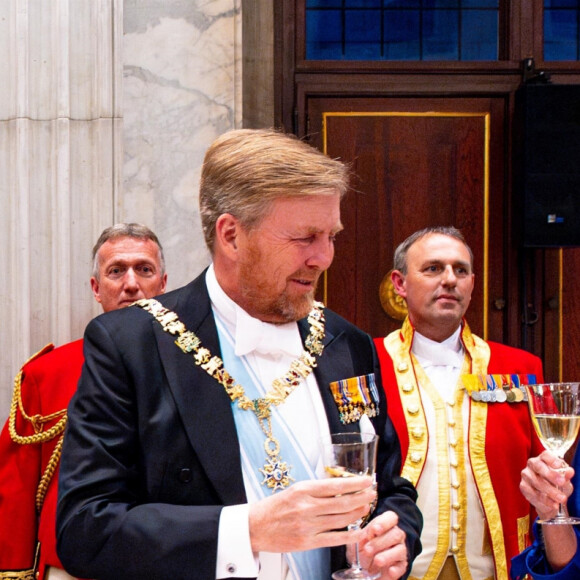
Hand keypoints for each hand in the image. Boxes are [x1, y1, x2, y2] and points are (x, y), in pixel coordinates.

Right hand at [248, 475, 375, 552]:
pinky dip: (350, 535)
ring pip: (341, 519)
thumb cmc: (275, 506)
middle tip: (372, 493)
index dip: (355, 483)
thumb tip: (340, 486)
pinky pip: (334, 538)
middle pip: (342, 502)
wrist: (255, 526)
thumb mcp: (295, 490)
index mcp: (303, 490)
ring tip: (366, 508)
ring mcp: (307, 525)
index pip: (335, 485)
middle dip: (361, 497)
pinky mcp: (307, 542)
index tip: (367, 481)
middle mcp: (306, 506)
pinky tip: (360, 531)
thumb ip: (316, 489)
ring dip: (358, 513)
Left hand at [354, 511, 407, 579]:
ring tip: (377, 560)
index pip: (391, 517)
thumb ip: (359, 535)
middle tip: (368, 549)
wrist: (364, 566)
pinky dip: (396, 569)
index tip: (374, 530)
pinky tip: (390, 571)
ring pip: (400, 550)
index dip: (384, 522)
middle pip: (396, 534)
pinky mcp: (401, 566)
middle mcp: (396, 536)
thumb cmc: (362, 548)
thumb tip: (359, 534)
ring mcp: (400, 551)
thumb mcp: (357, 539)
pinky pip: (402, 567)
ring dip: (388, 555)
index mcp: (385, 525)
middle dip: (381, 542)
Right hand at [520, 450, 573, 520]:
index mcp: (543, 459)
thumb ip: (566, 476)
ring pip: (536, 482)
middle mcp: (532, 465)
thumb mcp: (564, 481)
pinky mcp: (523, 487)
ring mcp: (526, 475)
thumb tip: (570, 471)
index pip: (545, 455)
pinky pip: (533, 494)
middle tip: (562, 483)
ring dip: (550, 492)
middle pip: (538, 466)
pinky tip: (553, 505)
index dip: (552, 459)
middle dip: (550, 475)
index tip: (559, 465)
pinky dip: (544, 501)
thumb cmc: (556, 485)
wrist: (549, 500)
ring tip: (561, 499)